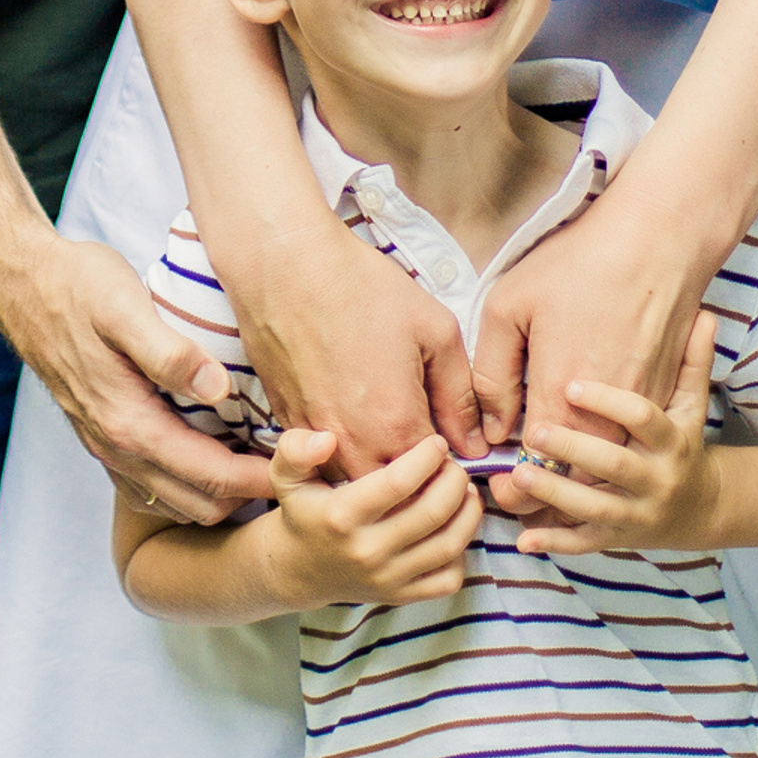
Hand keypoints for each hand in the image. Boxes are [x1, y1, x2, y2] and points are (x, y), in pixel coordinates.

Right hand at [0, 235, 274, 525]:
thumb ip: (168, 353)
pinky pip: (154, 486)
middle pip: (201, 504)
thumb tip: (219, 388)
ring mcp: (108, 449)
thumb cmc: (77, 287)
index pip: (212, 477)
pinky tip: (216, 449)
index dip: (264, 479)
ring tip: (266, 460)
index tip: (309, 465)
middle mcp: (118, 449)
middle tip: (298, 467)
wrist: (23, 286)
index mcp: (129, 424)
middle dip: (250, 495)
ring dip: (222, 494)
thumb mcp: (124, 307)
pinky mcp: (104, 438)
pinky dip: (190, 484)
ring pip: (178, 501)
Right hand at [233, 213, 485, 470]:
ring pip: (354, 485)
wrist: (285, 263)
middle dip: (417, 481)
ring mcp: (314, 436)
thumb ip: (460, 395)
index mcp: (396, 424)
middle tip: (428, 445)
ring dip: (376, 473)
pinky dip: (341, 453)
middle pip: (395, 495)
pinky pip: (320, 460)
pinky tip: (352, 417)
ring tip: (390, 433)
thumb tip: (472, 442)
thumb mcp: (435, 329)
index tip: (457, 447)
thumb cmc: (362, 287)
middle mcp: (352, 443)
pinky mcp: (286, 421)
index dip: (453, 469)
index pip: (437, 480)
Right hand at [261, 427, 482, 607]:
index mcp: (341, 516)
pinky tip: (454, 526)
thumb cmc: (302, 511)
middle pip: (432, 512)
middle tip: (453, 463)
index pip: (397, 482)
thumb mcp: (285, 474)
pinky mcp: (402, 596)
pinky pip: (449, 578)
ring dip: (467, 512)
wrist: (300, 569)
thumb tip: (328, 439)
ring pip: (448, 545)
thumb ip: (296, 448)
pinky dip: (462, 551)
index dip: (426, 457)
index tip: (436, 442)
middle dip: (454, 480)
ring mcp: (388, 578)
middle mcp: (367, 551)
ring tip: (464, 489)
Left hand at [470, 191, 703, 509]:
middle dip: (543, 496)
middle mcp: (606, 417)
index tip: (500, 489)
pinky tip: (592, 465)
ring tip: (546, 492)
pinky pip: (638, 453)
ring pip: (610, 476)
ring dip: (577, 493)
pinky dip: (615, 468)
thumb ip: (491, 373)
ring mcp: (641, 415)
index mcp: (561, 396)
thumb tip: (493, 426)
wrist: (658, 247)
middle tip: (515, 495)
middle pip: (574, 484)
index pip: (534, 466)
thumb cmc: (579, 268)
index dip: (515, 485)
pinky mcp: (668, 403)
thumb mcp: (509, 306)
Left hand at [511, 312, 722, 556]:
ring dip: (556, 494)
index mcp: (671, 439)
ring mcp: (638, 513)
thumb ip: (690, 360)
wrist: (703, 506)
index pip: (643, 418)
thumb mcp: (689, 398)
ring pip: (596, 506)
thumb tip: (706, 316)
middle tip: (532, 433)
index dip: (609, 403)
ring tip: (518, 477)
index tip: (571, 387)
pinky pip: (585, 542)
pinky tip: (524, 539)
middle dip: (574, 450)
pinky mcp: (619, 537)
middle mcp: (658, 478)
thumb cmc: (681, 437)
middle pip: (615, 465)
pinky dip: (555, 542)